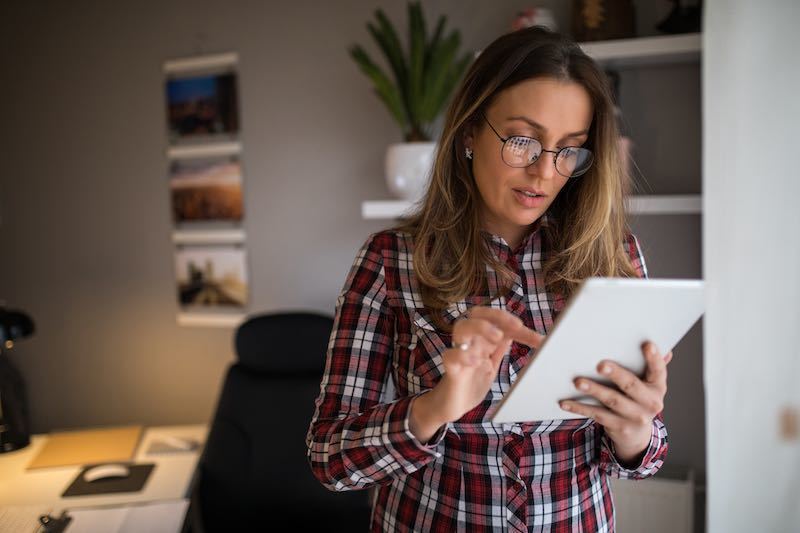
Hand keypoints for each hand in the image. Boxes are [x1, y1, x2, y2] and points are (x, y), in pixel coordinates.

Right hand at [410, 306, 543, 441]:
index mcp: (481, 342)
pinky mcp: (451, 370)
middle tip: (516, 326)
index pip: (498, 324)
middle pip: (476, 315)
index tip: (538, 339)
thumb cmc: (470, 385)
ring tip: (497, 337)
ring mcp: (459, 354)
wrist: (450, 407)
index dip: (518, 328)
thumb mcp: (490, 367)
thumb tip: (512, 335)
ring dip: (480, 327)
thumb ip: (498, 351)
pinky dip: (462, 355)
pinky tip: (476, 361)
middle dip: (496, 316)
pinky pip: (450, 355)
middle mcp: (469, 343)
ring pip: (461, 327)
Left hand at [559, 341, 672, 465]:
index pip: (658, 370)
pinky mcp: (619, 427)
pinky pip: (597, 415)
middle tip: (600, 365)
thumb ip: (650, 366)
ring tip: (577, 382)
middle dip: (616, 374)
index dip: (654, 358)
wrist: (637, 436)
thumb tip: (663, 348)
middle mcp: (651, 403)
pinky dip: (580, 408)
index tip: (647, 344)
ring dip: (594, 390)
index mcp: (658, 387)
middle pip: (631, 385)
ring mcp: (636, 417)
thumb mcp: (647, 384)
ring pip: (612, 401)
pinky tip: (565, 402)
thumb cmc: (638, 399)